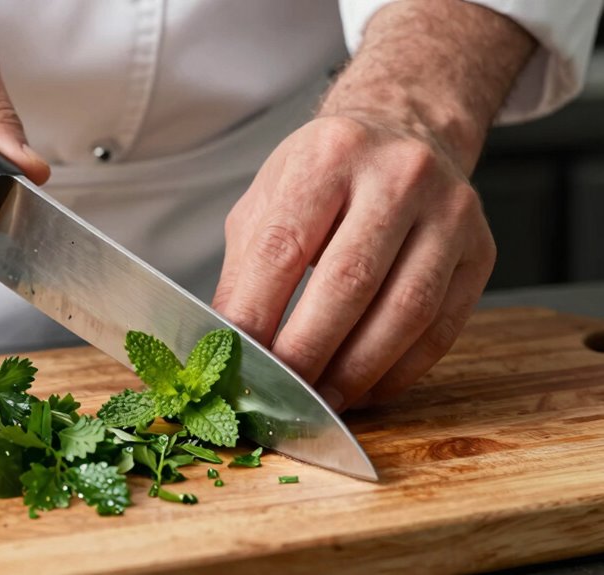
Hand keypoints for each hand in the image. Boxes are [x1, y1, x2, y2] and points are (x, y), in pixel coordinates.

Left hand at [213, 114, 494, 410]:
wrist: (406, 131)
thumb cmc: (325, 174)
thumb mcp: (268, 199)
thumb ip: (246, 269)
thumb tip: (228, 343)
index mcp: (330, 154)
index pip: (284, 247)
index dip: (257, 314)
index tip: (237, 360)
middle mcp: (399, 175)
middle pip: (349, 283)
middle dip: (308, 352)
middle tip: (278, 394)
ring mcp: (450, 212)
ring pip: (405, 312)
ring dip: (356, 371)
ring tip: (320, 400)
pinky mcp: (480, 251)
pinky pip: (442, 329)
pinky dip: (400, 371)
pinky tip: (365, 388)